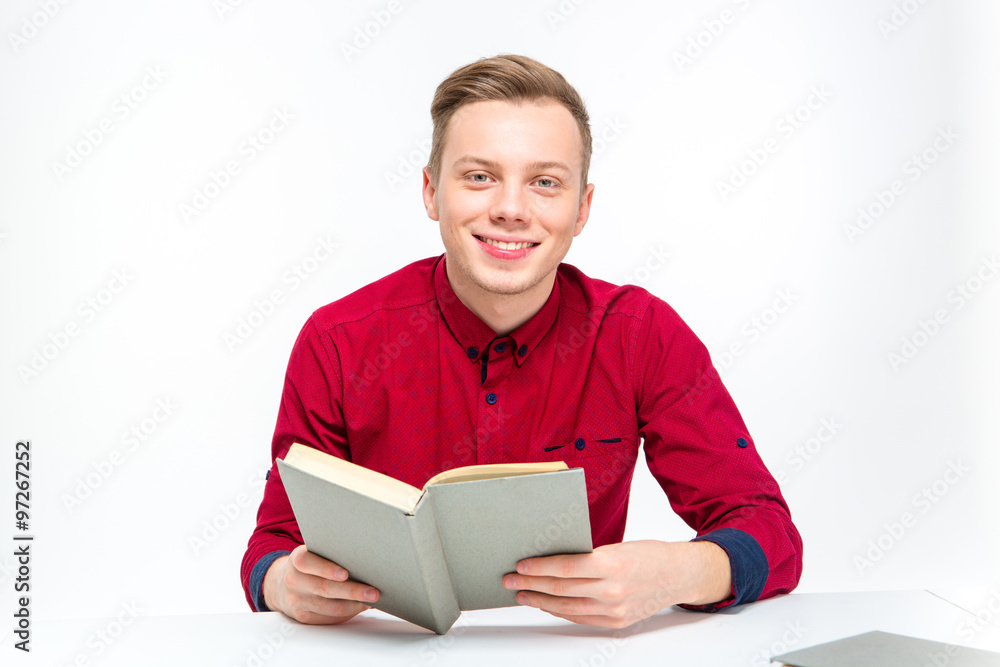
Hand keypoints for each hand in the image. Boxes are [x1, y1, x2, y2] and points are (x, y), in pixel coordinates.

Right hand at [263, 544, 379, 623]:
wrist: (281, 585)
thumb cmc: (309, 565)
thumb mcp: (312, 552)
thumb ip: (330, 552)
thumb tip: (362, 556)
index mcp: (296, 560)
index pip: (308, 563)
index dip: (326, 569)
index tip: (345, 574)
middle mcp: (294, 581)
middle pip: (325, 588)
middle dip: (352, 591)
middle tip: (373, 592)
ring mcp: (297, 601)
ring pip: (330, 607)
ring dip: (354, 606)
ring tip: (371, 601)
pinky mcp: (304, 617)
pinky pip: (329, 618)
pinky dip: (347, 613)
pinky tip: (360, 607)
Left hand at [502, 540, 731, 628]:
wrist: (681, 575)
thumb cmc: (649, 554)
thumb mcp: (618, 547)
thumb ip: (588, 556)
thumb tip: (552, 559)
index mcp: (612, 564)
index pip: (565, 567)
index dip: (539, 568)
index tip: (520, 566)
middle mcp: (613, 590)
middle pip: (561, 589)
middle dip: (530, 585)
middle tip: (510, 581)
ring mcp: (615, 610)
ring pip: (567, 608)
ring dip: (540, 602)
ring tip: (522, 595)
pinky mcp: (617, 622)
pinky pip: (581, 618)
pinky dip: (560, 611)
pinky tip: (547, 604)